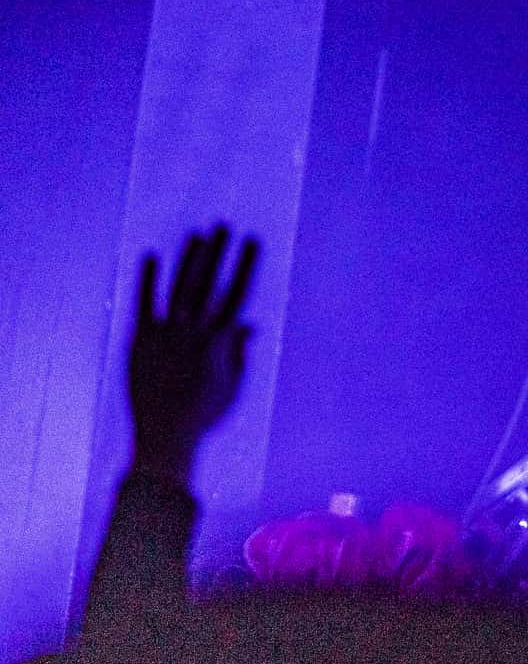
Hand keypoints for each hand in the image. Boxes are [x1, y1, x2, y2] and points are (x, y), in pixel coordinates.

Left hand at [129, 226, 257, 479]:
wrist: (164, 438)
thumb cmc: (202, 415)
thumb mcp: (231, 384)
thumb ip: (239, 351)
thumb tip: (248, 323)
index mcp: (220, 343)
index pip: (237, 294)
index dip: (245, 265)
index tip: (253, 241)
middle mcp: (194, 334)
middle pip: (208, 284)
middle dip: (218, 253)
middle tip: (224, 225)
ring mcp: (166, 337)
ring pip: (180, 289)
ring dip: (188, 260)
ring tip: (196, 234)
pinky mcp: (139, 342)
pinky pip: (143, 305)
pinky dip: (146, 280)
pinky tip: (149, 255)